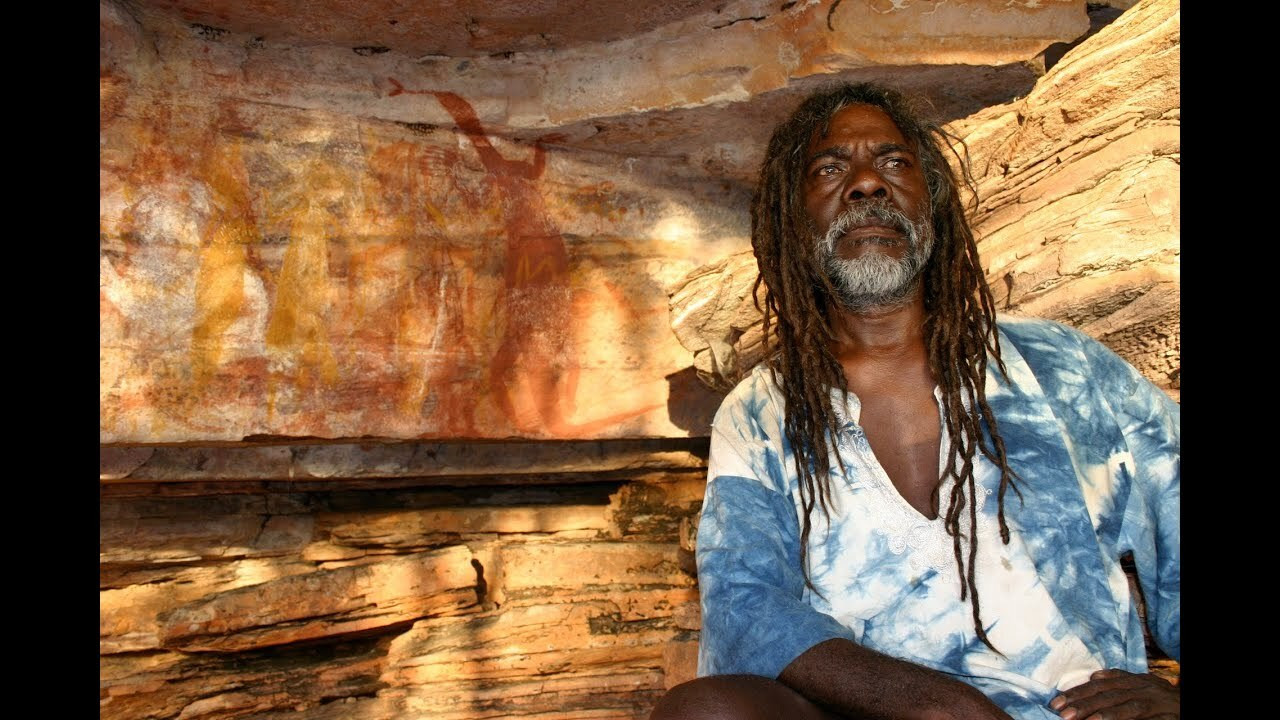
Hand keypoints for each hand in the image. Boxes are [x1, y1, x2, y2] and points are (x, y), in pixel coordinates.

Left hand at [1049, 669, 1177, 718]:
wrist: (1187, 701)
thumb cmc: (1159, 695)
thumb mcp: (1139, 684)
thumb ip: (1118, 680)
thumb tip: (1094, 676)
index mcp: (1132, 680)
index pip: (1100, 685)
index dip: (1078, 693)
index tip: (1056, 702)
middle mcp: (1141, 688)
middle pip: (1108, 695)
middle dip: (1084, 704)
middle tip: (1062, 713)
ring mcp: (1154, 702)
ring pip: (1127, 707)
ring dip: (1103, 714)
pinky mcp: (1166, 716)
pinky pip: (1146, 719)